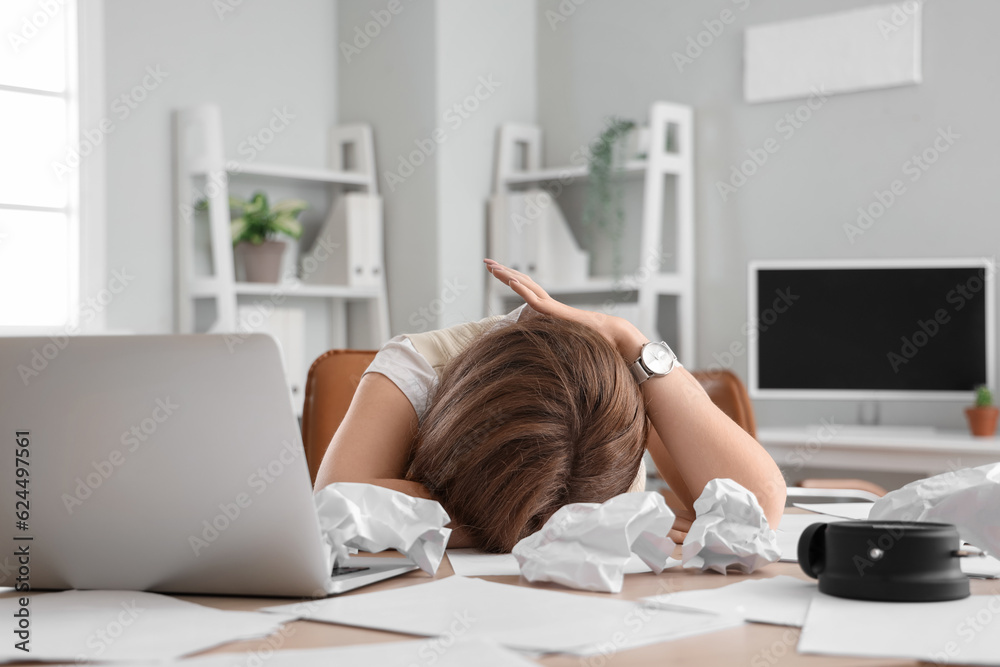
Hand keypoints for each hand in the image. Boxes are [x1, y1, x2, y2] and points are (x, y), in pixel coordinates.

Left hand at [484, 259, 646, 360]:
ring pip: (527, 287)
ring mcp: (553, 307)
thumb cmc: (597, 343)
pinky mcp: (558, 313)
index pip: (527, 290)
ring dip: (508, 276)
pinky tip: (511, 282)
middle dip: (504, 271)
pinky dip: (524, 290)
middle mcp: (549, 304)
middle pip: (523, 282)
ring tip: (492, 267)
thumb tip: (546, 358)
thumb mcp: (567, 343)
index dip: (512, 280)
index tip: (496, 272)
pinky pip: (537, 300)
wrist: (616, 338)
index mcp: (549, 309)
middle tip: (487, 262)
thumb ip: (556, 344)